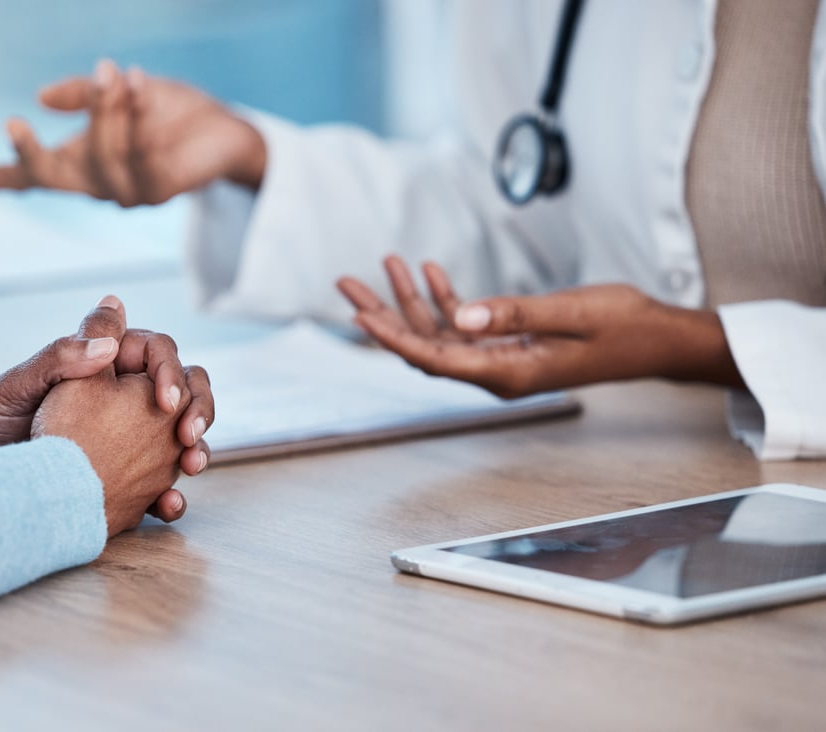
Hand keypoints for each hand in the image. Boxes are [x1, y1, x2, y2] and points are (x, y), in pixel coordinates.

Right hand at [0, 58, 266, 205]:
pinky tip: (138, 83)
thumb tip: (41, 97)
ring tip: (116, 71)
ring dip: (107, 108)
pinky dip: (137, 112)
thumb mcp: (117, 93)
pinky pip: (139, 152)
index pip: (35, 176)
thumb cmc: (166, 111)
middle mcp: (97, 184)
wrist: (223, 129)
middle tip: (11, 122)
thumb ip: (83, 96)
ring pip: (101, 154)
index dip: (2, 175)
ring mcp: (126, 193)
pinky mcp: (159, 191)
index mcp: (80, 163)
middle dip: (30, 153)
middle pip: (52, 178)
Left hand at [0, 295, 213, 521]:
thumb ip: (60, 358)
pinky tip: (169, 504)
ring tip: (192, 466)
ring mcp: (126, 436)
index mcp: (102, 363)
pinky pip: (158, 480)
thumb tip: (108, 346)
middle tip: (190, 433)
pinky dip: (170, 493)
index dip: (170, 370)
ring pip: (179, 435)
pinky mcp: (123, 474)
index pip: (155, 351)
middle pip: (182, 390)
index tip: (165, 399)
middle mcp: (121, 396)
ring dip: (196, 449)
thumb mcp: (20, 384)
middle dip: (198, 407)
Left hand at [337, 256, 744, 397]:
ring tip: (385, 263)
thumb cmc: (623, 326)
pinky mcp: (510, 344)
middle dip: (383, 315)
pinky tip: (430, 271)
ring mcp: (501, 359)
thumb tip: (460, 315)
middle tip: (345, 284)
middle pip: (423, 347)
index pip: (434, 359)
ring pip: (439, 334)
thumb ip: (514, 313)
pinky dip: (445, 298)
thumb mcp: (570, 312)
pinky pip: (465, 326)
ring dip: (410, 300)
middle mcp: (496, 372)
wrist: (658, 340)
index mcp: (507, 373)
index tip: (360, 316)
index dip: (392, 338)